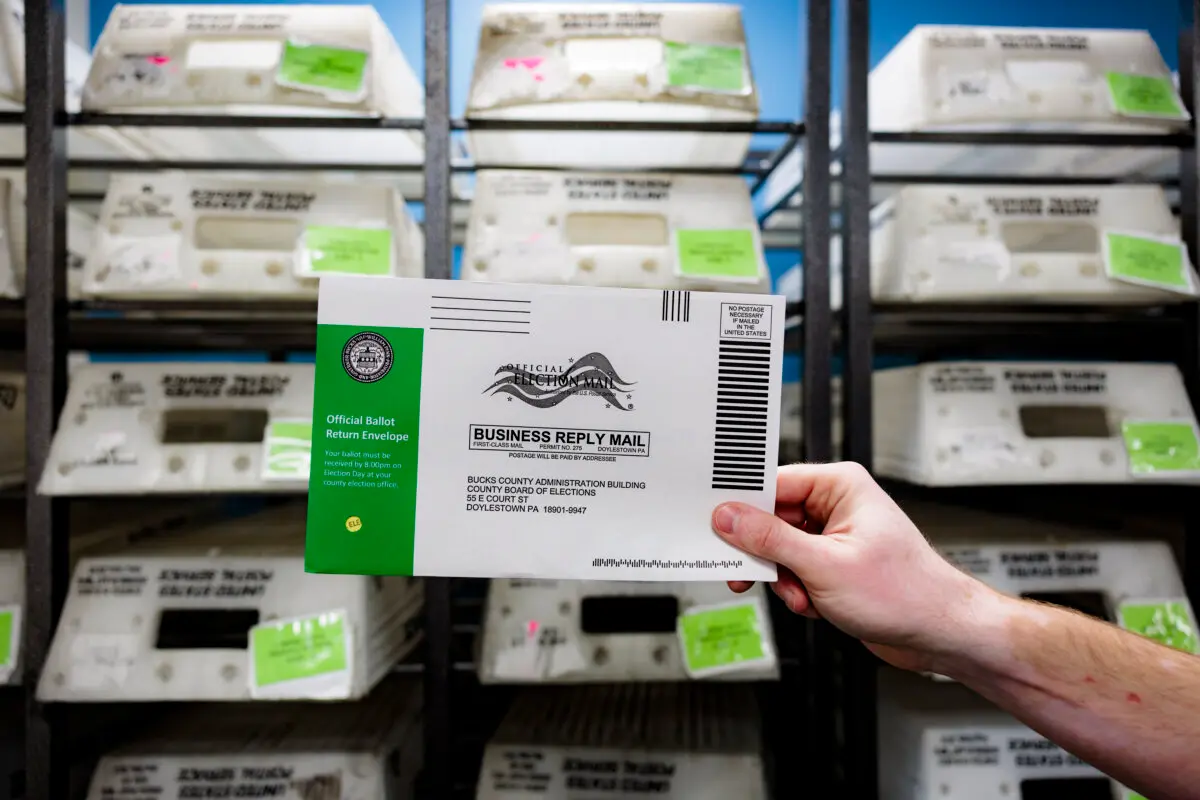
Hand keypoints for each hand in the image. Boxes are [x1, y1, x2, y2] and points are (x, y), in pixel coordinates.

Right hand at [712, 462, 999, 671]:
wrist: (941, 633)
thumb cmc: (906, 593)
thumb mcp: (824, 565)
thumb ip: (771, 539)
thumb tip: (730, 518)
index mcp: (839, 485)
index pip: (773, 484)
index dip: (742, 507)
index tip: (717, 527)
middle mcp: (837, 504)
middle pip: (771, 519)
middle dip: (766, 555)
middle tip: (748, 573)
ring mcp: (835, 536)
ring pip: (780, 549)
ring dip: (784, 579)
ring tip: (803, 597)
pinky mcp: (834, 563)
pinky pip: (794, 569)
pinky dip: (797, 591)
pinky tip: (816, 605)